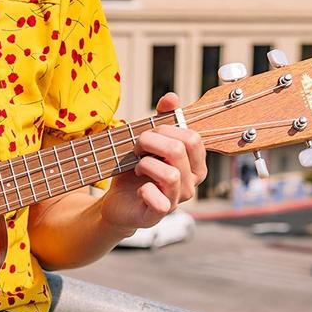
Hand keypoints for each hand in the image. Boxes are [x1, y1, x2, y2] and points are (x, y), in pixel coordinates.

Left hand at [100, 93, 206, 232]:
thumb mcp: (148, 142)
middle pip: (179, 150)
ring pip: (171, 174)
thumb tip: (172, 97)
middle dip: (150, 142)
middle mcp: (191, 183)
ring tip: (136, 167)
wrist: (117, 200)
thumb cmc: (136, 170)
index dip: (165, 130)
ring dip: (145, 164)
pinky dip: (144, 190)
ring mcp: (177, 200)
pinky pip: (160, 200)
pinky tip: (138, 188)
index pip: (192, 138)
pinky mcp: (160, 214)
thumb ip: (162, 119)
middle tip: (136, 148)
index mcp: (194, 163)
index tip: (147, 134)